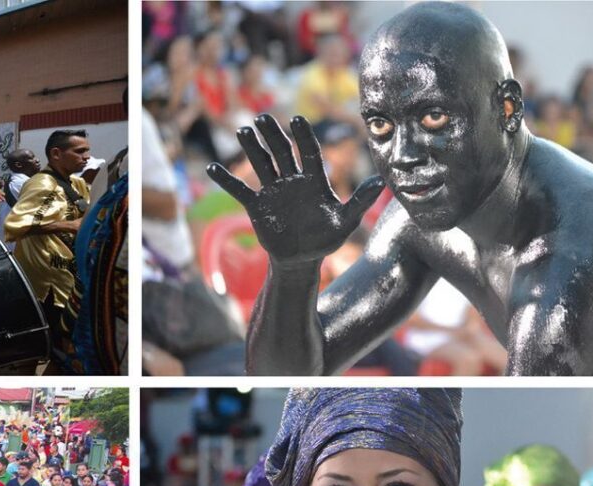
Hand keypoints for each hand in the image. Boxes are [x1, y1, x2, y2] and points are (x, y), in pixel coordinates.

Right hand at [207, 114, 383, 268]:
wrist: (301, 260)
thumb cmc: (325, 239)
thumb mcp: (345, 222)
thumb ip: (360, 202)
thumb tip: (380, 183)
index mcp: (314, 180)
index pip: (308, 153)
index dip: (303, 136)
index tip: (297, 119)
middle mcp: (292, 180)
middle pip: (281, 152)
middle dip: (272, 135)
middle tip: (262, 118)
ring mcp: (273, 191)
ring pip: (261, 164)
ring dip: (251, 148)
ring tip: (242, 131)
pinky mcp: (257, 205)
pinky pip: (239, 190)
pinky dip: (226, 180)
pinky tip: (212, 168)